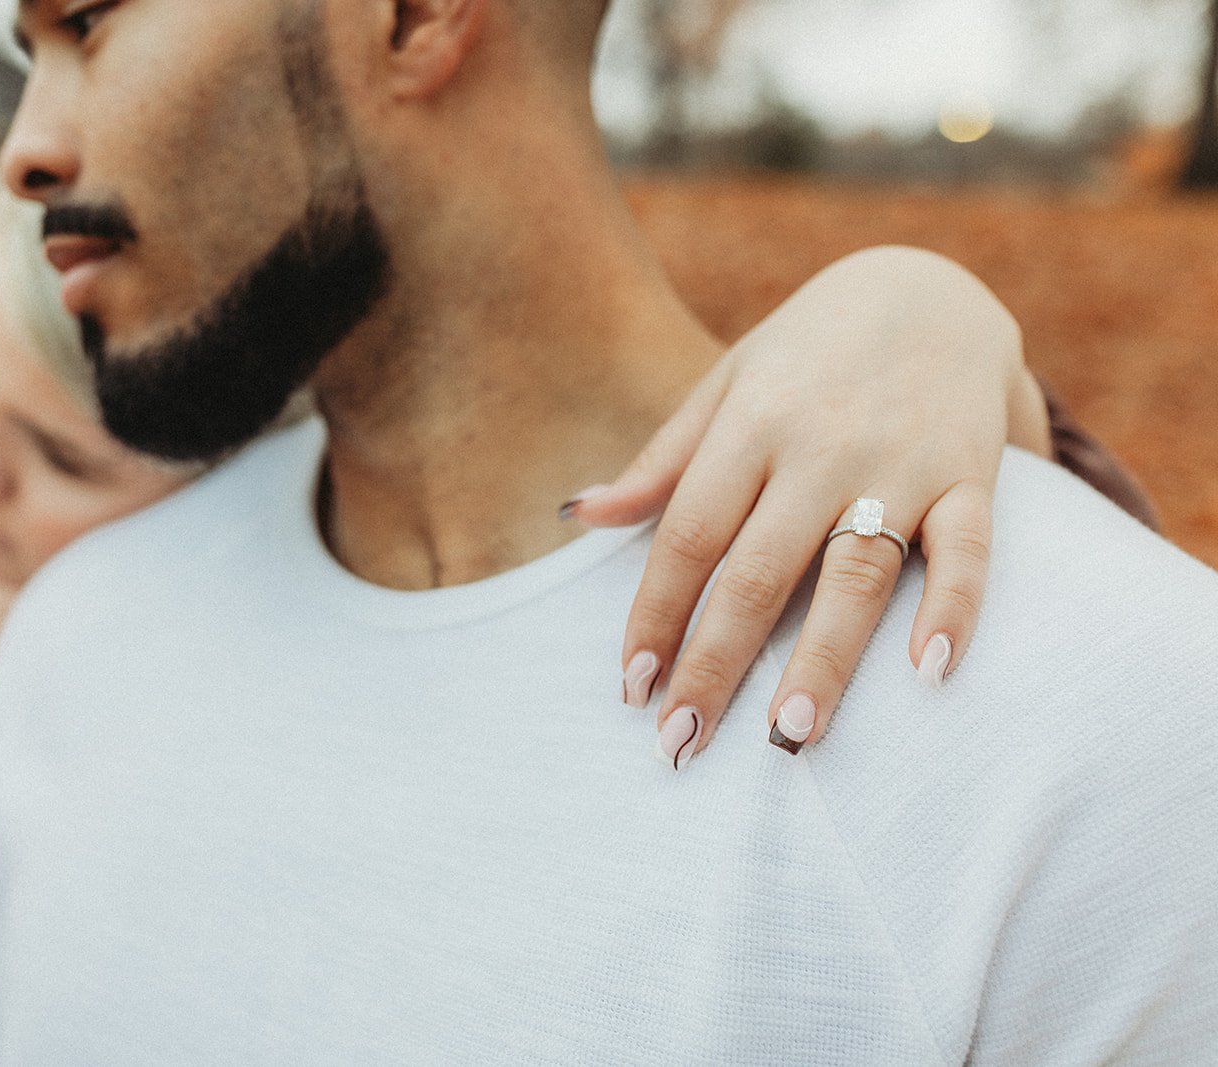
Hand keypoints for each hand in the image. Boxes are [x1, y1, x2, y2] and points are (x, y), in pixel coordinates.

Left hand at [566, 246, 1047, 763]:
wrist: (932, 288)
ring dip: (823, 661)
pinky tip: (929, 674)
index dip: (656, 614)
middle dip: (715, 662)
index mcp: (749, 427)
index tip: (631, 687)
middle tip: (682, 744)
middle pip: (758, 571)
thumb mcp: (725, 385)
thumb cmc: (807, 352)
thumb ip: (662, 460)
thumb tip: (580, 515)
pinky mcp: (972, 476)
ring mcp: (901, 463)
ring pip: (855, 574)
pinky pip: (968, 550)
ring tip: (789, 736)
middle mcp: (821, 448)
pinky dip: (954, 608)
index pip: (688, 536)